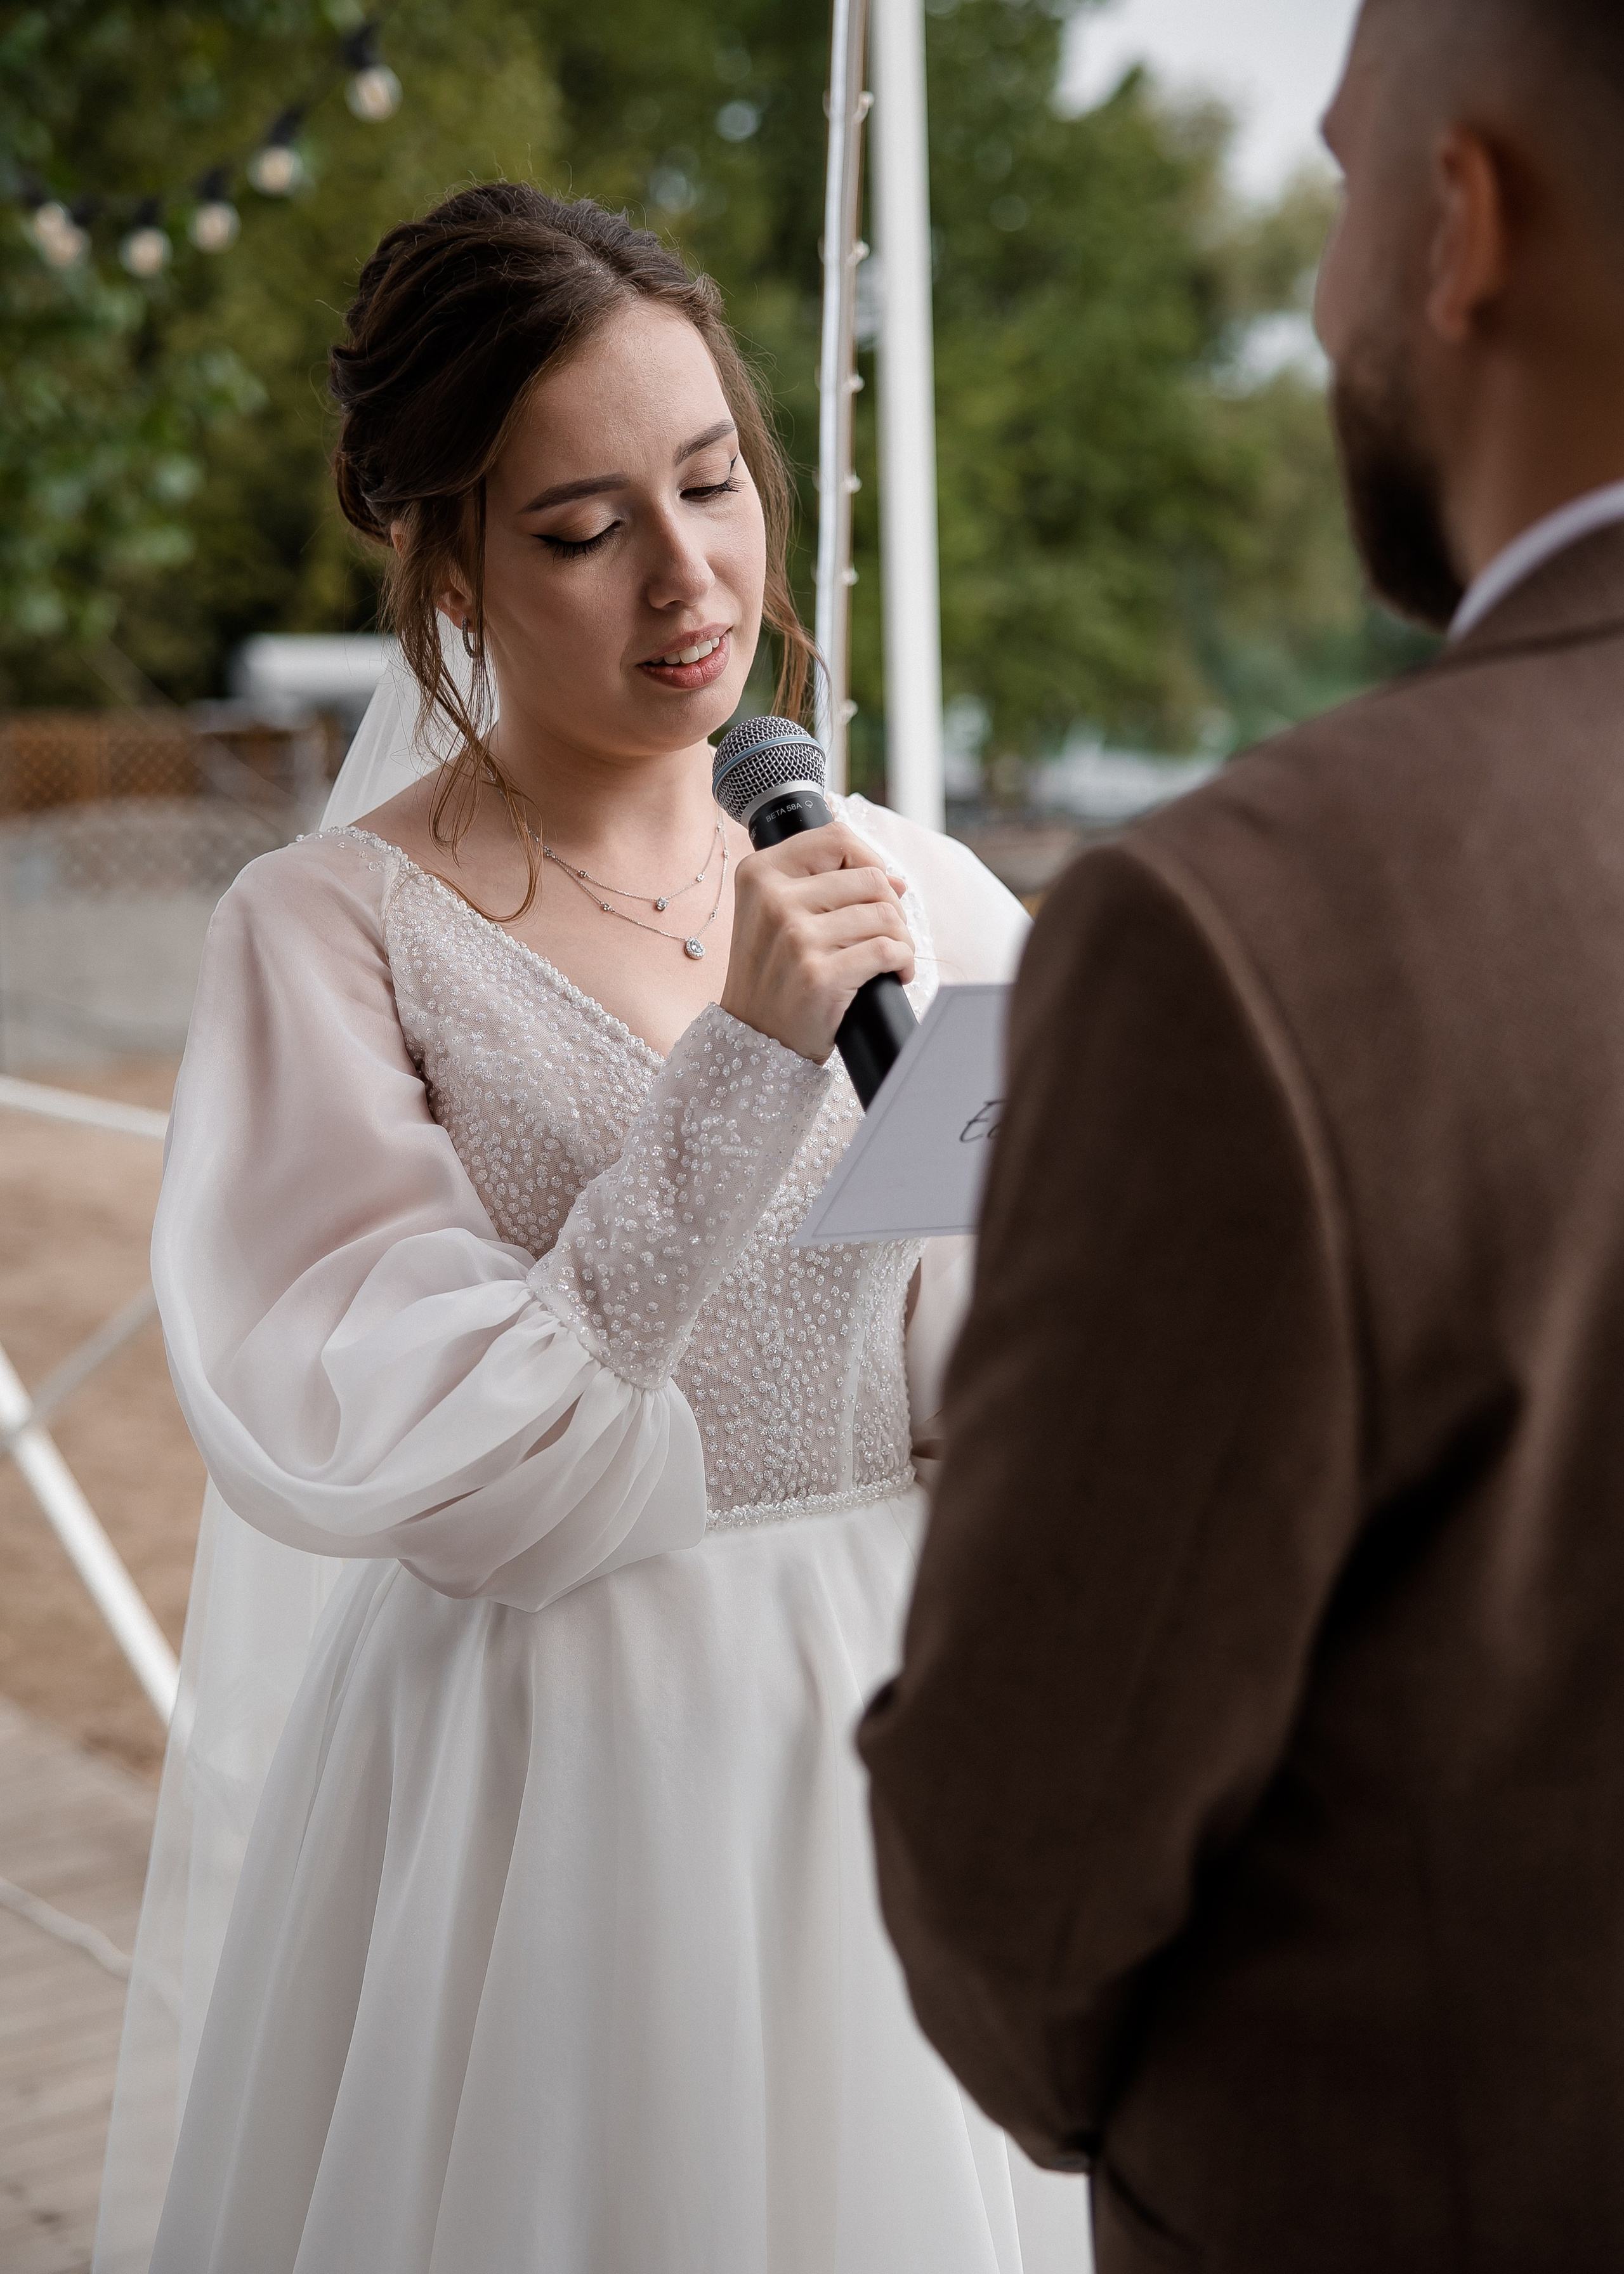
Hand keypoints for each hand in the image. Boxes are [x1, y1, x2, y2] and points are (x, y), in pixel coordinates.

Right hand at [719, 824, 914, 1063]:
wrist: (754, 1037)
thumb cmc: (774, 974)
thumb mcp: (778, 917)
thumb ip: (826, 887)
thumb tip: (895, 881)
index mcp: (759, 874)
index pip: (836, 838)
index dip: (868, 860)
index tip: (872, 891)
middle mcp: (773, 900)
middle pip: (870, 879)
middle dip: (891, 908)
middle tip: (886, 935)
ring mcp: (795, 937)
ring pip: (885, 915)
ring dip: (901, 939)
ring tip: (891, 959)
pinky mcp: (819, 975)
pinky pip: (888, 950)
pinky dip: (903, 962)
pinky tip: (895, 974)